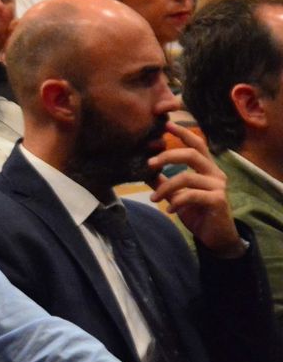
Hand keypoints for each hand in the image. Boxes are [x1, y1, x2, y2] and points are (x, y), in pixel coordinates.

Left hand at [150, 120, 244, 257]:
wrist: (216, 237)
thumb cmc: (197, 212)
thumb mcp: (176, 194)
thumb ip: (162, 181)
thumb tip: (142, 169)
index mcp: (206, 167)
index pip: (196, 144)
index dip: (183, 133)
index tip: (166, 124)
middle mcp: (215, 173)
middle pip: (191, 154)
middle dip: (167, 155)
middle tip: (149, 163)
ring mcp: (218, 186)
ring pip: (187, 177)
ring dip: (165, 187)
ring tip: (153, 198)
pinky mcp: (218, 200)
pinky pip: (192, 195)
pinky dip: (176, 202)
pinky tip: (169, 210)